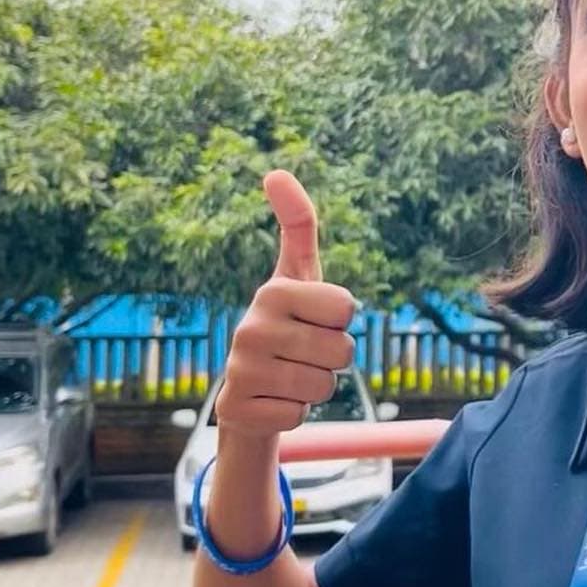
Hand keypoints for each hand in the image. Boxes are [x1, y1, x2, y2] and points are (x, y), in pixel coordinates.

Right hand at [212, 170, 358, 439]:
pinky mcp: (238, 409)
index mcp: (273, 291)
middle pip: (342, 352)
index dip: (341, 321)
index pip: (348, 309)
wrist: (247, 388)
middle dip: (333, 359)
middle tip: (304, 353)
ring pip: (324, 387)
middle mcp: (251, 327)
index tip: (316, 319)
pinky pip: (299, 415)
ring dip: (315, 387)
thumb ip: (298, 225)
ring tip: (288, 376)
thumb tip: (275, 171)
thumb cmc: (287, 324)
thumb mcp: (297, 276)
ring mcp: (240, 370)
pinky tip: (272, 400)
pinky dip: (294, 412)